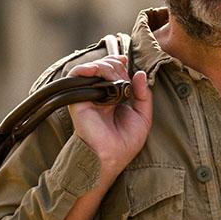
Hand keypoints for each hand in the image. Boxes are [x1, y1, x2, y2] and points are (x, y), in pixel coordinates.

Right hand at [66, 55, 151, 186]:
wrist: (111, 157)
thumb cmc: (125, 143)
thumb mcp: (143, 116)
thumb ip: (144, 94)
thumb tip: (140, 73)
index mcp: (112, 99)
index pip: (113, 73)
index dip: (119, 63)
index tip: (126, 62)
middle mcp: (99, 96)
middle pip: (103, 67)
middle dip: (115, 64)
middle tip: (123, 72)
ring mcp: (88, 97)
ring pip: (92, 68)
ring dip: (104, 66)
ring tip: (114, 74)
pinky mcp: (78, 99)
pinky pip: (76, 77)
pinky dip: (86, 68)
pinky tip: (98, 71)